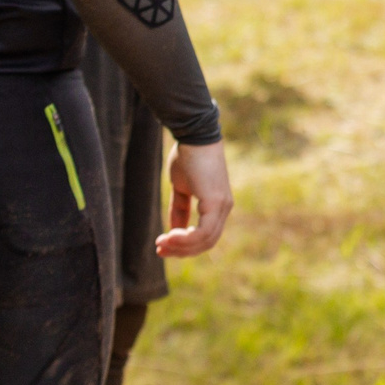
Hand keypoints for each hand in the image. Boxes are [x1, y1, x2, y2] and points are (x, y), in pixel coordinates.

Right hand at [158, 140, 231, 256]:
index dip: (185, 245)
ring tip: (161, 244)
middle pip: (206, 243)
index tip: (163, 245)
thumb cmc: (187, 156)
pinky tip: (169, 237)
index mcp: (218, 204)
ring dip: (181, 246)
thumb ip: (180, 209)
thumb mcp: (181, 188)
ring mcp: (222, 205)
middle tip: (160, 250)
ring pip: (205, 241)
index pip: (206, 235)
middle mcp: (225, 207)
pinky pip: (202, 232)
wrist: (193, 135)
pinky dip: (185, 239)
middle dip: (182, 250)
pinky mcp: (215, 202)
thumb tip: (173, 230)